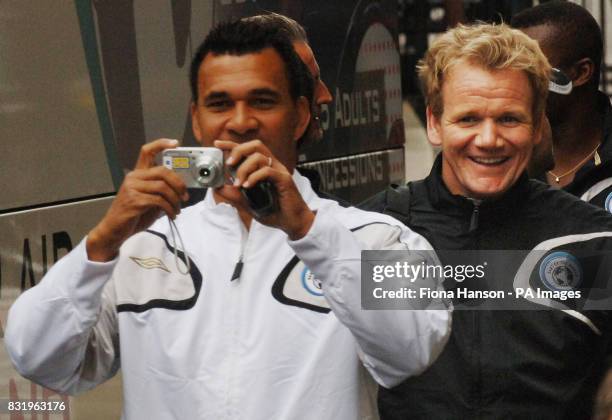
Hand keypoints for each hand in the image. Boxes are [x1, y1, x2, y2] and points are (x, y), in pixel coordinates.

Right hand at [86, 139, 188, 260]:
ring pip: (163, 187)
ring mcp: (132, 188)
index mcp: (137, 174)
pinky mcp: (134, 200)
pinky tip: (172, 215)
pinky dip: (170, 209)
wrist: (114, 230)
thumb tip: (181, 188)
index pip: (147, 151)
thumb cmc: (132, 215)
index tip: (176, 143)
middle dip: (179, 184)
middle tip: (185, 196)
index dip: (161, 144)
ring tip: (177, 210)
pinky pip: (159, 201)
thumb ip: (160, 190)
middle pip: (163, 171)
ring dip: (175, 200)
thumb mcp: (148, 199)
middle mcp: (134, 177)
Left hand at [214, 140, 314, 239]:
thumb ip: (233, 194)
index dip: (232, 144)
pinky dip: (254, 177)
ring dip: (244, 168)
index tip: (217, 144)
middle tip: (229, 164)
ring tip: (239, 184)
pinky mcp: (284, 179)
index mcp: (264, 168)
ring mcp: (279, 171)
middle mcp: (273, 166)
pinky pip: (267, 171)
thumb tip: (217, 187)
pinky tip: (248, 187)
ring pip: (259, 156)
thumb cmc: (275, 212)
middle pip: (255, 145)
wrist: (292, 223)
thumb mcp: (248, 203)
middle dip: (238, 151)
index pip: (247, 149)